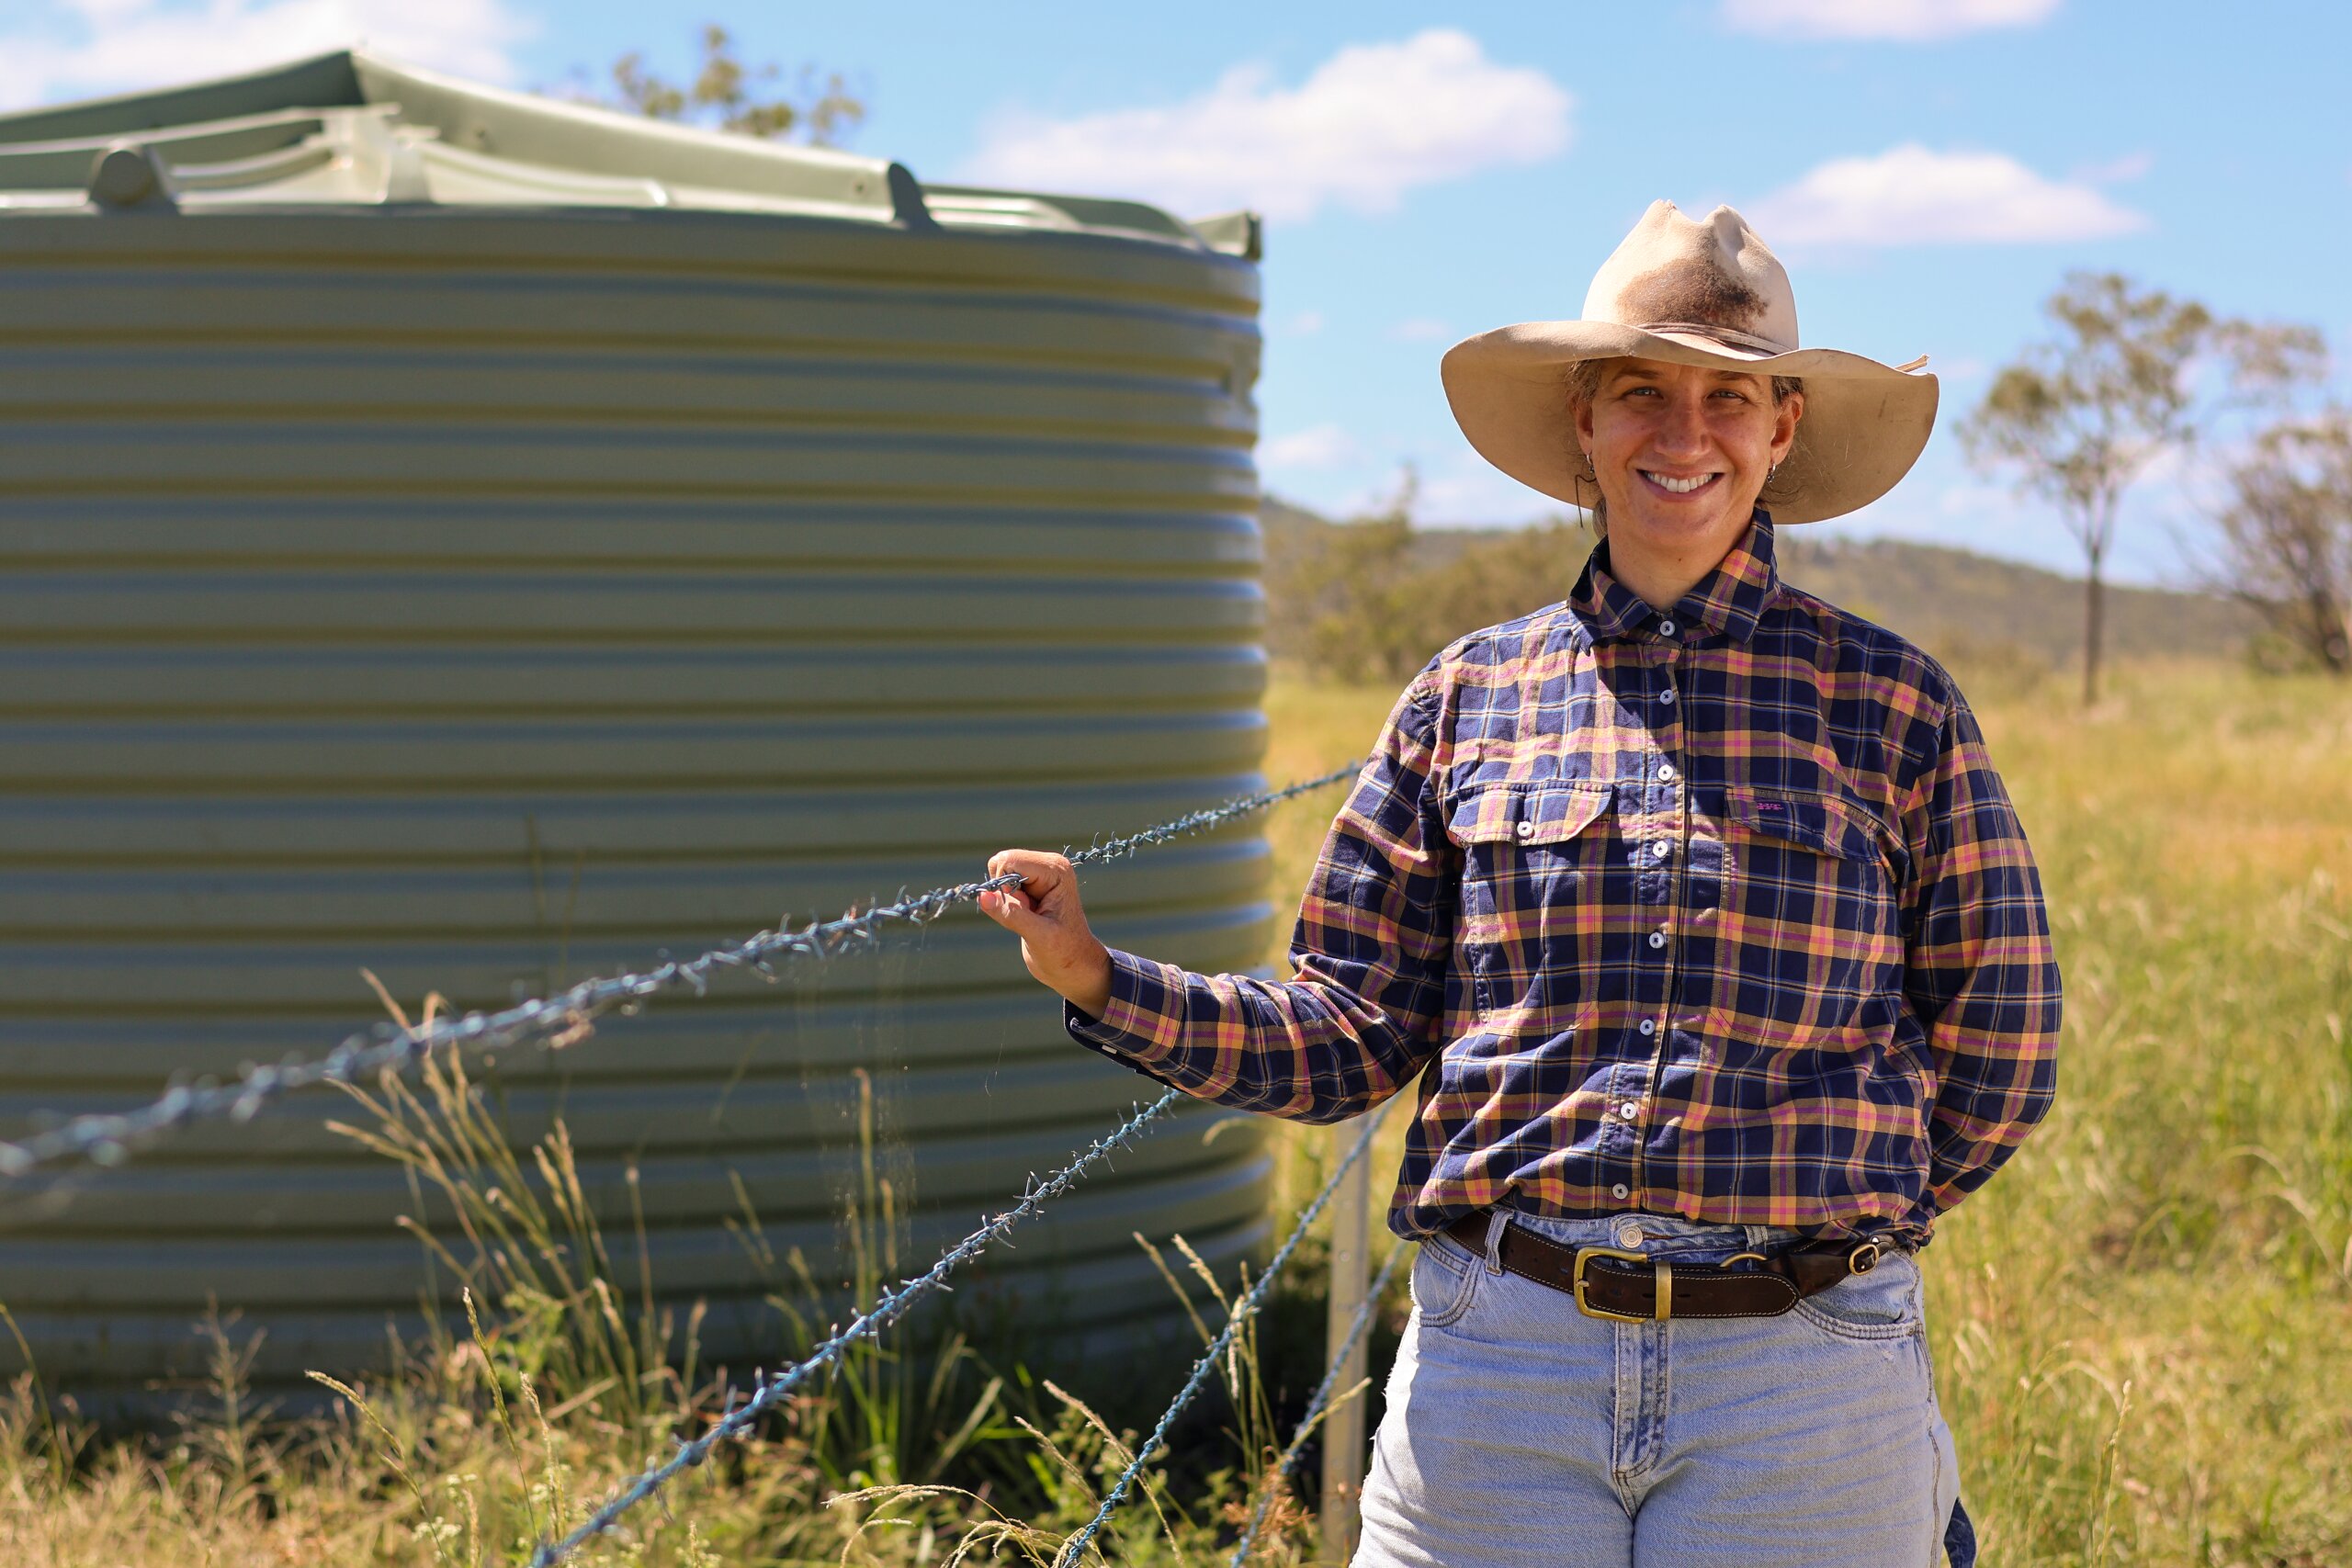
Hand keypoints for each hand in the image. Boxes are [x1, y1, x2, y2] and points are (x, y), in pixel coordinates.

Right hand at [978, 850, 1113, 1017]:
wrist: (1075, 966)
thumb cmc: (1065, 952)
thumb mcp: (1039, 936)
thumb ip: (1011, 914)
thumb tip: (982, 896)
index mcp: (1056, 870)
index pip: (1011, 860)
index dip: (1005, 885)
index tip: (1021, 909)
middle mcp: (1048, 866)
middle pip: (1003, 862)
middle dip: (1005, 890)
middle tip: (1027, 913)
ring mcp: (1039, 875)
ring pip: (1000, 872)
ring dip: (1006, 898)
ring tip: (1030, 915)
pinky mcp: (1030, 886)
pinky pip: (1002, 884)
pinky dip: (1005, 902)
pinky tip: (1027, 915)